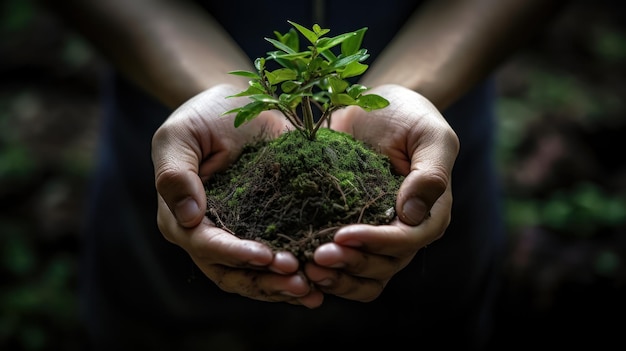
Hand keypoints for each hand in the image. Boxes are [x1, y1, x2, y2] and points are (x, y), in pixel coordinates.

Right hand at [151, 84, 323, 307]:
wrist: (240, 105)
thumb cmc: (203, 117)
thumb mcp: (180, 136)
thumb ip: (174, 175)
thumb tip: (189, 218)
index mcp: (182, 217)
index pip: (206, 245)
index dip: (236, 254)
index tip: (266, 256)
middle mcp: (208, 234)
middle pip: (232, 272)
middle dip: (264, 281)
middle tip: (298, 283)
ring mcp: (238, 235)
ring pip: (255, 276)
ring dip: (281, 287)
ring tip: (312, 291)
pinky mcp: (265, 228)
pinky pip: (276, 261)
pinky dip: (294, 274)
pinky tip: (320, 281)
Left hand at [304, 84, 458, 300]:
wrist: (374, 106)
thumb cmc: (408, 116)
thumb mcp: (431, 135)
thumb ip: (431, 174)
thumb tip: (413, 214)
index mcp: (429, 214)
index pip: (406, 240)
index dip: (376, 243)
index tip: (343, 236)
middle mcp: (405, 232)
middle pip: (383, 266)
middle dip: (351, 264)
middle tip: (317, 256)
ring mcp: (376, 234)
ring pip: (364, 276)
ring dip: (338, 277)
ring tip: (308, 268)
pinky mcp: (349, 230)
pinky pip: (343, 264)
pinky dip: (327, 272)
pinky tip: (300, 265)